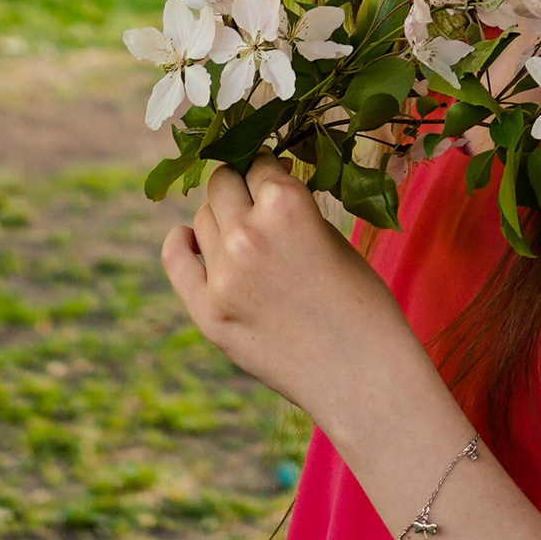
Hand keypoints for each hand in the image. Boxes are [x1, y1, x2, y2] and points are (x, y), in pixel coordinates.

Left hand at [160, 159, 411, 416]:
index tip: (273, 175)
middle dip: (241, 186)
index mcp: (286, 203)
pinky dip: (182, 242)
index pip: (258, 162)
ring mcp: (222, 275)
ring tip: (246, 235)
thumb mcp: (331, 235)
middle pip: (222, 183)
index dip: (269, 168)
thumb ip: (288, 208)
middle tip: (257, 203)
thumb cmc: (362, 303)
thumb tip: (257, 185)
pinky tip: (194, 241)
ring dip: (221, 218)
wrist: (364, 377)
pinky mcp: (208, 313)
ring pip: (202, 217)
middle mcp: (247, 232)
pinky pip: (176, 257)